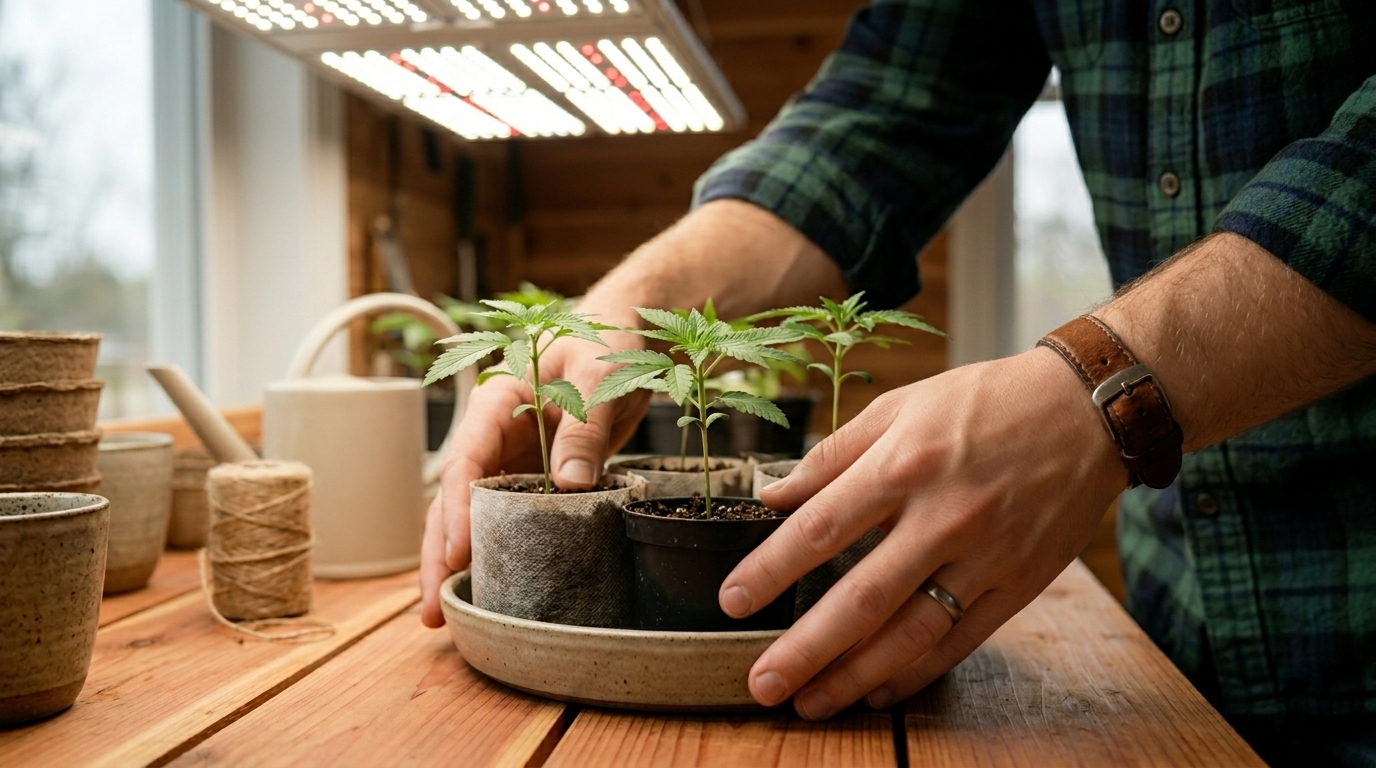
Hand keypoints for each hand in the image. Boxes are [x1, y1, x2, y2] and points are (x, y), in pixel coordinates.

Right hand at [418, 336, 649, 627]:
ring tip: (441, 615)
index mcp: (495, 403)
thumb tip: (571, 484)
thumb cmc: (608, 348)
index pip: (466, 462)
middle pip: (452, 500)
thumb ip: (586, 426)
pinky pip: (503, 520)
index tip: (457, 554)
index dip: (457, 510)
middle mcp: (492, 437)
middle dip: (437, 554)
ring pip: (469, 517)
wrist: (625, 341)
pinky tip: (484, 592)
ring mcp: (507, 461)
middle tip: (433, 609)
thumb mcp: (601, 378)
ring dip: (453, 563)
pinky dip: (491, 554)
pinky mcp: (529, 480)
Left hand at [723, 347, 1125, 716]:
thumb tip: (772, 493)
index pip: (820, 528)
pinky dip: (916, 673)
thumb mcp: (902, 406)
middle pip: (860, 597)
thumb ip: (833, 455)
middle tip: (761, 682)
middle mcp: (943, 516)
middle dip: (805, 648)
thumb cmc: (985, 402)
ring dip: (854, 676)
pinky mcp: (1018, 584)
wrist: (1088, 411)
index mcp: (904, 464)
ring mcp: (985, 556)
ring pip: (910, 633)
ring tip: (809, 703)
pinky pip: (960, 641)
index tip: (731, 602)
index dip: (770, 570)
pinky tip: (878, 691)